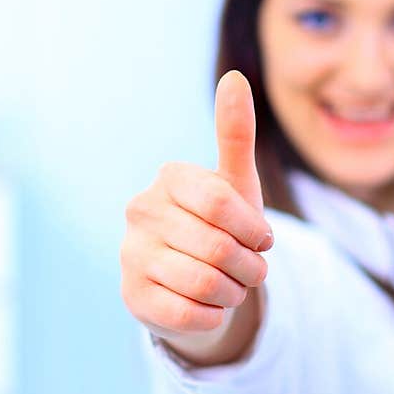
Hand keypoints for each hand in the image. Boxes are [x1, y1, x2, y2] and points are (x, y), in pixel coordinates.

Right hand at [120, 71, 273, 337]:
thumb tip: (234, 77)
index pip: (223, 204)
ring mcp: (130, 252)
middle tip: (251, 270)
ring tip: (232, 287)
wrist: (193, 284)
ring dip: (234, 293)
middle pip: (218, 248)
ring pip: (205, 283)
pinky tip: (210, 306)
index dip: (254, 230)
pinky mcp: (131, 295)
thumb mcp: (236, 184)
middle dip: (250, 268)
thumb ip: (235, 134)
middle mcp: (140, 210)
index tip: (263, 240)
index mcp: (170, 177)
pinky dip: (214, 315)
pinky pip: (189, 313)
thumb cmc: (221, 226)